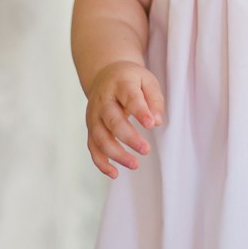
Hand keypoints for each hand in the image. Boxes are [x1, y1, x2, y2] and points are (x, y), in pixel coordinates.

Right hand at [85, 60, 164, 177]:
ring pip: (100, 137)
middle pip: (112, 120)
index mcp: (120, 84)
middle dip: (128, 137)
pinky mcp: (91, 128)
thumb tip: (156, 121)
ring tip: (135, 164)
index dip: (140, 111)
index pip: (130, 98)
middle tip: (146, 150)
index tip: (151, 124)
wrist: (105, 75)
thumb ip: (154, 99)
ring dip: (116, 154)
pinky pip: (93, 147)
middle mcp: (103, 100)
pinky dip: (101, 162)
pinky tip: (115, 174)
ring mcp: (94, 115)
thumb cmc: (131, 80)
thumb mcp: (147, 80)